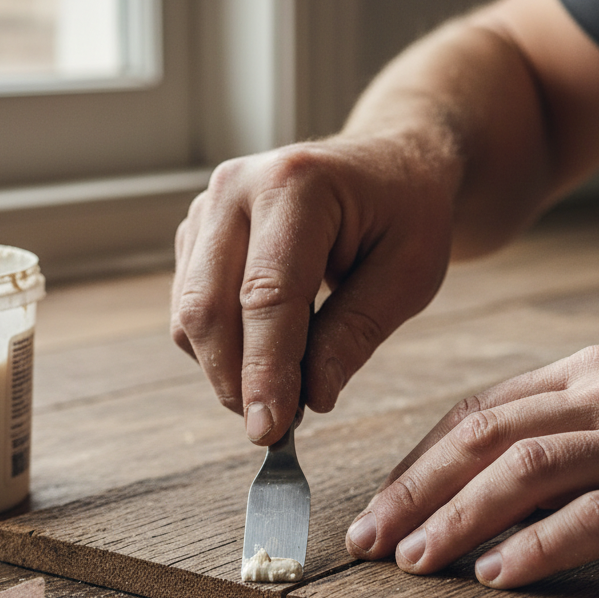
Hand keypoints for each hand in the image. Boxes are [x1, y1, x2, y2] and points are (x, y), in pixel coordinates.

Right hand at [171, 135, 455, 444]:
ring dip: (228, 369)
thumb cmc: (407, 215)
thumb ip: (356, 334)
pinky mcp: (197, 232)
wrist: (389, 166)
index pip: (267, 295)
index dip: (265, 370)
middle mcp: (236, 186)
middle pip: (209, 308)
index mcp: (296, 183)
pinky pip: (189, 308)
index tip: (270, 431)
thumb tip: (312, 397)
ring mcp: (208, 206)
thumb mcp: (409, 275)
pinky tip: (270, 352)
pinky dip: (222, 347)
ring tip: (284, 388)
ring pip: (190, 314)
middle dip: (237, 381)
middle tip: (275, 428)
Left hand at [345, 345, 598, 586]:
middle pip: (487, 437)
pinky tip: (498, 574)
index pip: (479, 412)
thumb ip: (560, 434)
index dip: (420, 462)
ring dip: (459, 519)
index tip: (383, 506)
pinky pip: (595, 517)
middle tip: (371, 540)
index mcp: (590, 371)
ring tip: (417, 562)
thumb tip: (475, 483)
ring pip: (528, 471)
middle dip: (417, 491)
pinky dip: (537, 547)